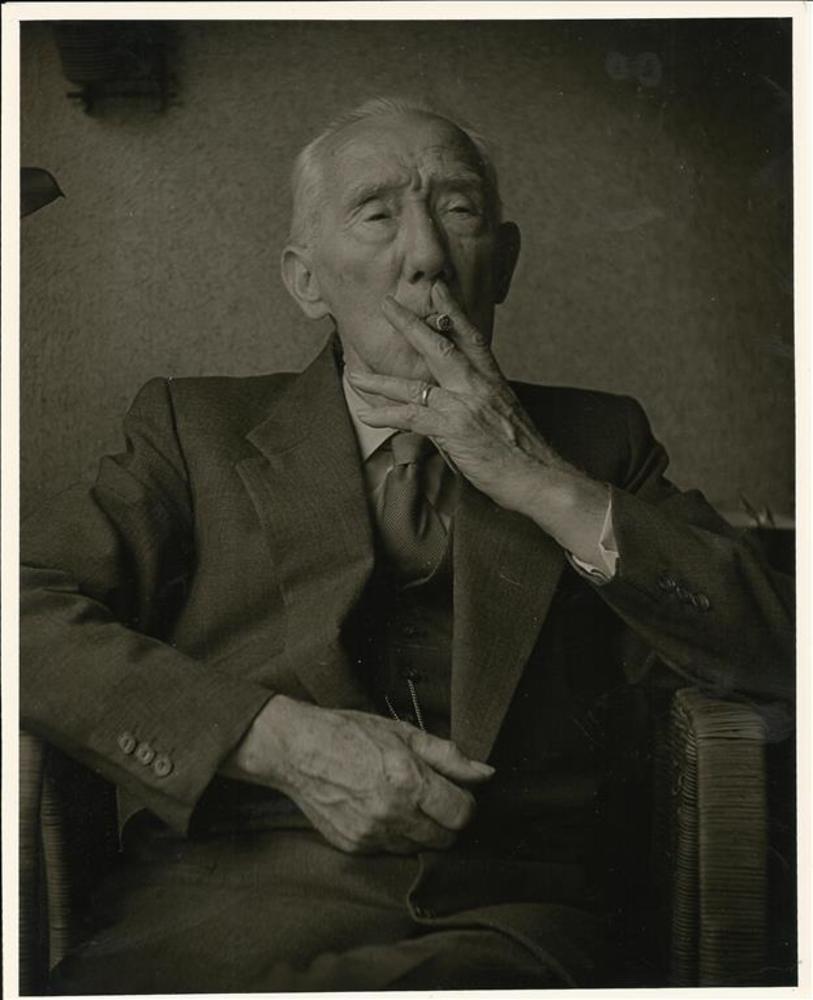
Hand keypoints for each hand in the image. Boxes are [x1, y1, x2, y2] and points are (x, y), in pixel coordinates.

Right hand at [222, 695, 493, 854]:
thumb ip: (448, 756)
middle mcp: (392, 814)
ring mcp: (372, 835)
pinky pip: (390, 850)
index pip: (462, 815)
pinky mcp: (355, 848)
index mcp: (409, 781)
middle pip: (445, 839)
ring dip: (421, 830)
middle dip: (447, 821)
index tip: (456, 792)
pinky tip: (381, 809)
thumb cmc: (350, 733)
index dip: (465, 803)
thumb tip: (486, 774)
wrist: (297, 750)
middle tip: (433, 797)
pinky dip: (394, 835)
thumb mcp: (404, 733)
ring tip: (404, 801)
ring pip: (418, 848)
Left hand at [347, 282, 609, 558]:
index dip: (453, 312)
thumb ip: (482, 405)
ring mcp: (465, 405)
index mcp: (493, 381)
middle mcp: (479, 386)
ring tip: (355, 375)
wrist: (541, 476)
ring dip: (381, 380)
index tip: (438, 289)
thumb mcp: (505, 418)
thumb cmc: (524, 454)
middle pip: (440, 346)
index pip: (471, 338)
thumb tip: (464, 407)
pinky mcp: (455, 429)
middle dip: (410, 325)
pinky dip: (386, 415)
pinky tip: (367, 414)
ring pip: (416, 385)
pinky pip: (412, 417)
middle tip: (387, 305)